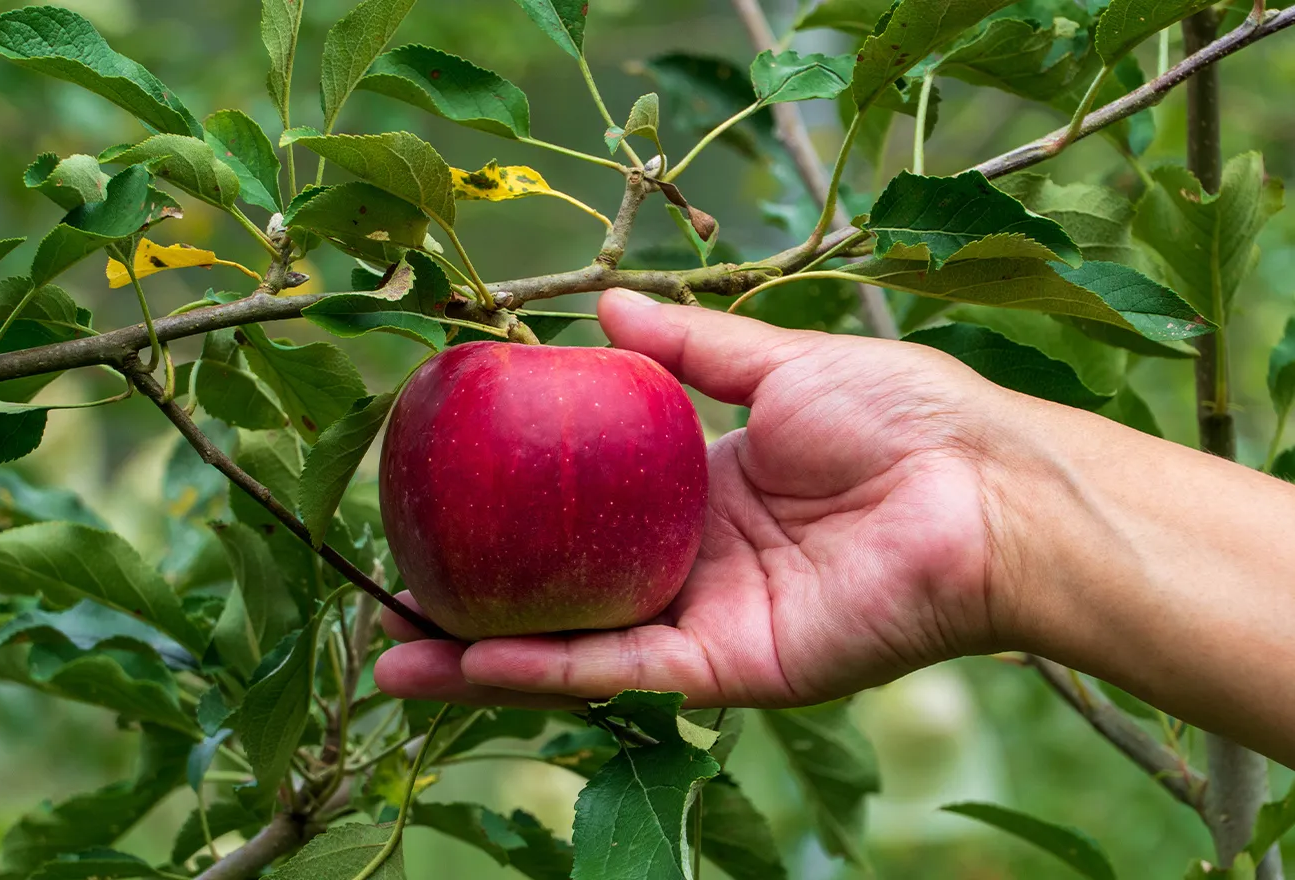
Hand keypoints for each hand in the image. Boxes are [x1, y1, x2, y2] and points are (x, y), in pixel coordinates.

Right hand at [375, 288, 1017, 707]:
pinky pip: (618, 670)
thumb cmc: (901, 416)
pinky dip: (541, 669)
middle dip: (480, 597)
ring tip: (390, 655)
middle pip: (567, 590)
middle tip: (392, 588)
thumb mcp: (777, 363)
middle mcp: (693, 563)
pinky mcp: (726, 667)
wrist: (982, 488)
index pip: (589, 509)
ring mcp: (704, 621)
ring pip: (574, 646)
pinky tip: (462, 659)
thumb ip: (688, 349)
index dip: (519, 508)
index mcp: (704, 492)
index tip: (443, 492)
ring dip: (482, 656)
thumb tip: (599, 304)